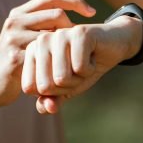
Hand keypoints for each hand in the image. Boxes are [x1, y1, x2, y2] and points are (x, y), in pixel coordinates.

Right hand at [0, 0, 96, 108]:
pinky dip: (60, 63)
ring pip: (54, 35)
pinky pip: (48, 56)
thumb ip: (40, 25)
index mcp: (18, 14)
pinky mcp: (15, 58)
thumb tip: (68, 13)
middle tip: (77, 46)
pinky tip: (62, 72)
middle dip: (73, 29)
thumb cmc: (14, 62)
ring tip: (71, 60)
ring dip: (68, 47)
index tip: (92, 12)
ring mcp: (13, 39)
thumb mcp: (23, 38)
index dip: (75, 1)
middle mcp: (14, 22)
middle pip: (57, 14)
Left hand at [21, 15, 142, 113]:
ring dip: (79, 79)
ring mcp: (59, 35)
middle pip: (45, 86)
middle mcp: (41, 41)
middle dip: (66, 87)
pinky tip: (93, 57)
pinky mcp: (79, 33)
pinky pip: (80, 69)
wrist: (112, 47)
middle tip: (75, 71)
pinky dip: (90, 70)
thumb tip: (46, 109)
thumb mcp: (65, 89)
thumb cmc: (83, 68)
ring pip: (62, 79)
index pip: (30, 88)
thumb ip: (50, 101)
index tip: (62, 78)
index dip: (52, 92)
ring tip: (84, 64)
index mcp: (31, 52)